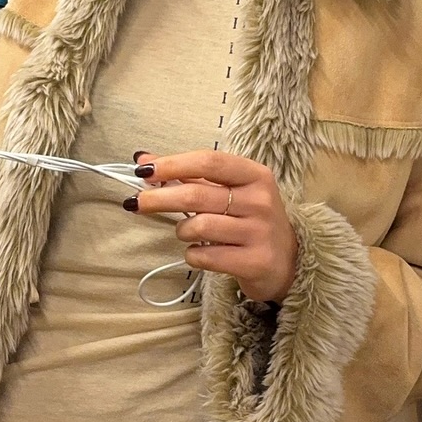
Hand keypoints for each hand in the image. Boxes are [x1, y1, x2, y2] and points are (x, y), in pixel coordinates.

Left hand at [127, 150, 297, 302]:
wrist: (286, 262)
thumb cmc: (249, 219)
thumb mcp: (230, 190)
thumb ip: (189, 174)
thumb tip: (144, 158)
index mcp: (255, 175)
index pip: (209, 162)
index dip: (174, 164)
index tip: (144, 170)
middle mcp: (260, 201)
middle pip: (197, 195)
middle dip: (160, 199)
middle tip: (135, 203)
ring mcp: (259, 233)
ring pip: (199, 226)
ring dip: (182, 231)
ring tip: (186, 232)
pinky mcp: (254, 262)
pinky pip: (204, 256)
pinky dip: (192, 254)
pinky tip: (198, 252)